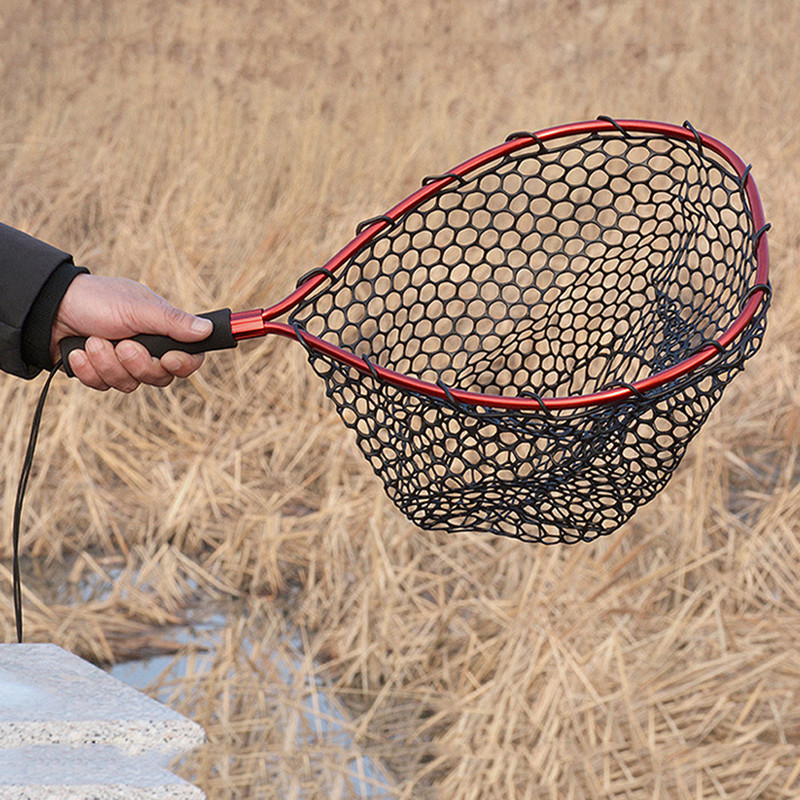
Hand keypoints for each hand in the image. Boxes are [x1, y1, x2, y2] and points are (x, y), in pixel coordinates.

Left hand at [52, 274, 212, 391]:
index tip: (170, 359)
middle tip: (122, 344)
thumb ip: (173, 322)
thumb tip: (207, 329)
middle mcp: (146, 350)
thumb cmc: (96, 300)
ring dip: (107, 364)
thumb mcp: (138, 308)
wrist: (48, 308)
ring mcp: (122, 363)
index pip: (189, 358)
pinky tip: (78, 352)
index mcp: (162, 331)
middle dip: (137, 364)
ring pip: (129, 385)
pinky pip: (103, 386)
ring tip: (92, 341)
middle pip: (159, 378)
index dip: (183, 365)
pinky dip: (88, 370)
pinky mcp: (100, 373)